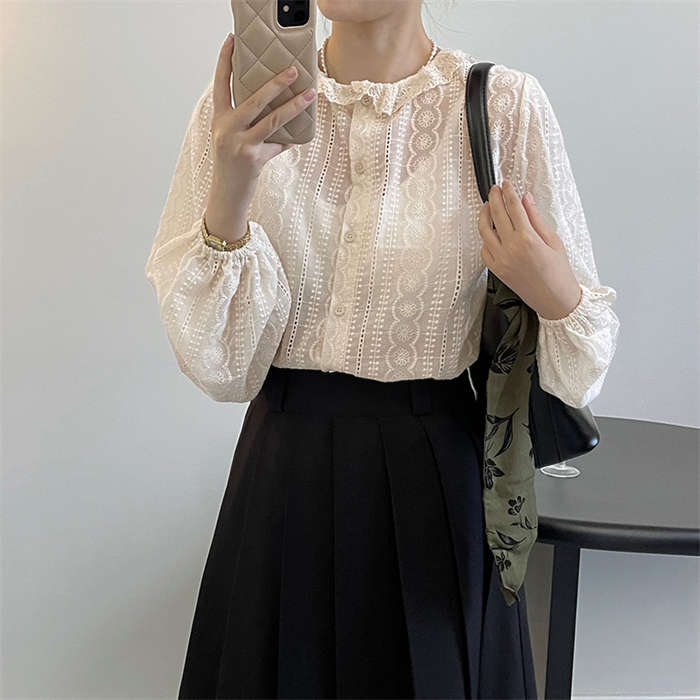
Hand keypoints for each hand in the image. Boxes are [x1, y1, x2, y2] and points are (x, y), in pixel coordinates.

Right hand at [205, 32, 316, 241]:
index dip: (225, 60)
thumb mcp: (232, 137)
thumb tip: (274, 104)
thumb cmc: (232, 163)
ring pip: (271, 120)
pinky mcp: (253, 158)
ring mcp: (240, 144)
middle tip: (293, 71)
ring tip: (310, 95)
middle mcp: (227, 128)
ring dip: (294, 106)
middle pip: (254, 99)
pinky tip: (299, 136)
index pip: (221, 83)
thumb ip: (246, 120)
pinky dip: (289, 140)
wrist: (227, 194)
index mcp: (219, 118)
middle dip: (275, 83)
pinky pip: (278, 144)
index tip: (232, 40)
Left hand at [477, 179, 582, 319]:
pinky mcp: (497, 270)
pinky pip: (485, 250)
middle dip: (494, 198)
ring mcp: (501, 260)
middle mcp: (511, 249)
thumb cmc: (559, 272)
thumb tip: (526, 199)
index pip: (513, 208)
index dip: (508, 193)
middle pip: (496, 215)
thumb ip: (536, 218)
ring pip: (484, 231)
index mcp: (527, 239)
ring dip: (484, 216)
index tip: (507, 184)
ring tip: (487, 206)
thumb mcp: (553, 241)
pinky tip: (490, 231)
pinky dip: (485, 238)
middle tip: (494, 189)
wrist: (555, 300)